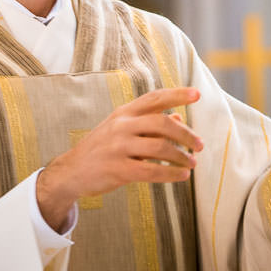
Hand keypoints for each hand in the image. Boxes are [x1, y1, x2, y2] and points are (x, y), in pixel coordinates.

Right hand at [36, 87, 202, 228]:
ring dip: (181, 156)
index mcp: (124, 113)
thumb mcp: (122, 130)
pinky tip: (182, 176)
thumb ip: (149, 123)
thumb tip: (179, 118)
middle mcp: (121, 126)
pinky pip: (151, 171)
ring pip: (160, 147)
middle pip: (162, 123)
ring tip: (192, 163)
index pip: (154, 98)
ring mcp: (118, 147)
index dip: (177, 95)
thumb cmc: (103, 148)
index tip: (197, 94)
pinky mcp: (117, 169)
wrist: (71, 172)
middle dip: (186, 134)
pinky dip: (171, 173)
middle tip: (200, 145)